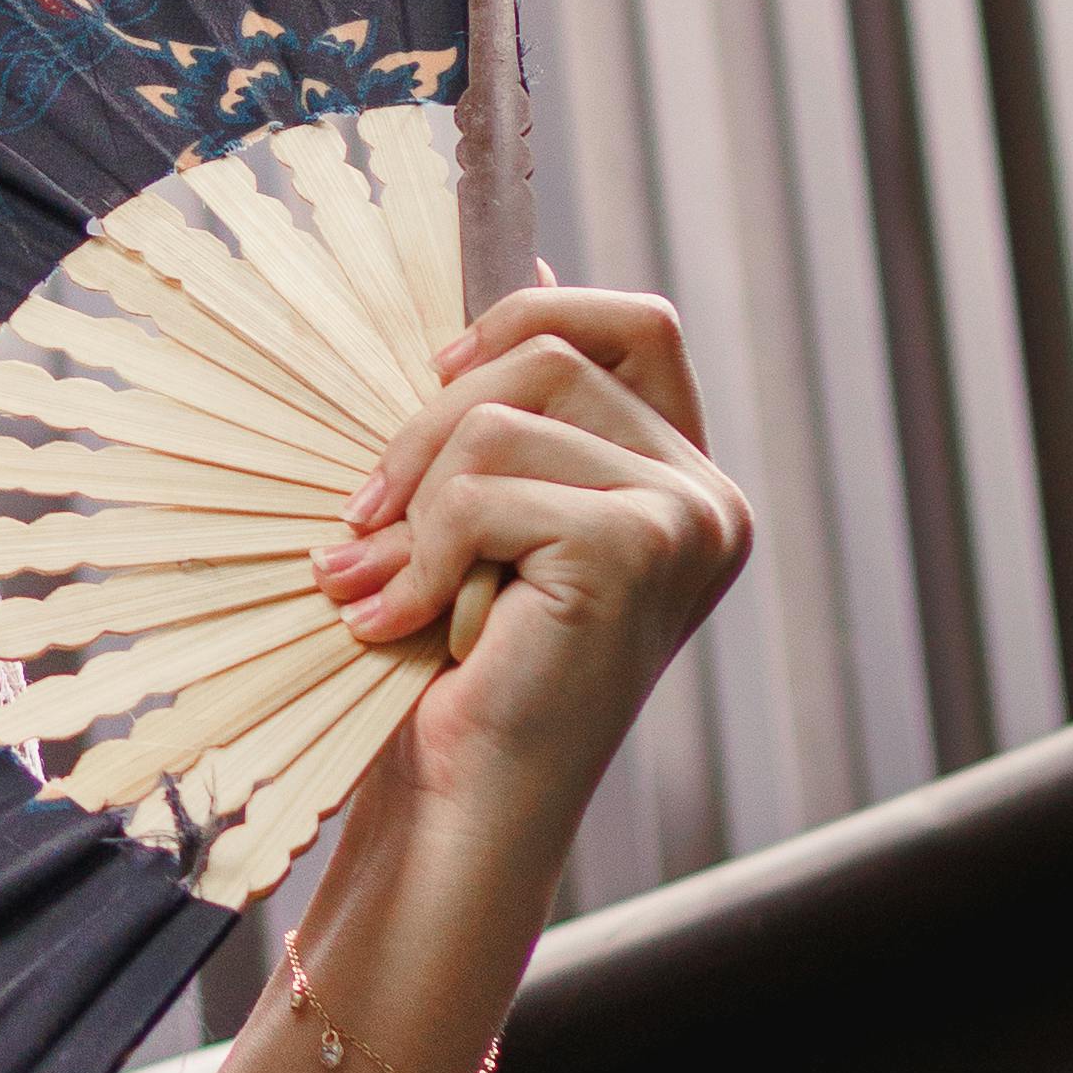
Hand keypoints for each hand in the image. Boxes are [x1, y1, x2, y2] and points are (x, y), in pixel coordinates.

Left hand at [310, 283, 750, 845]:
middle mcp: (708, 496)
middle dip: (429, 426)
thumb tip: (521, 265)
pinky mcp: (635, 548)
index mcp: (683, 480)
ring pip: (503, 416)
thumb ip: (513, 416)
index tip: (438, 378)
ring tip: (378, 585)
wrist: (460, 807)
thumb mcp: (484, 519)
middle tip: (364, 520)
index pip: (634, 325)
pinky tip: (399, 621)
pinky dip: (419, 552)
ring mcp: (685, 521)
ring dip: (410, 504)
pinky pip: (482, 488)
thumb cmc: (456, 672)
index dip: (530, 317)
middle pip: (549, 353)